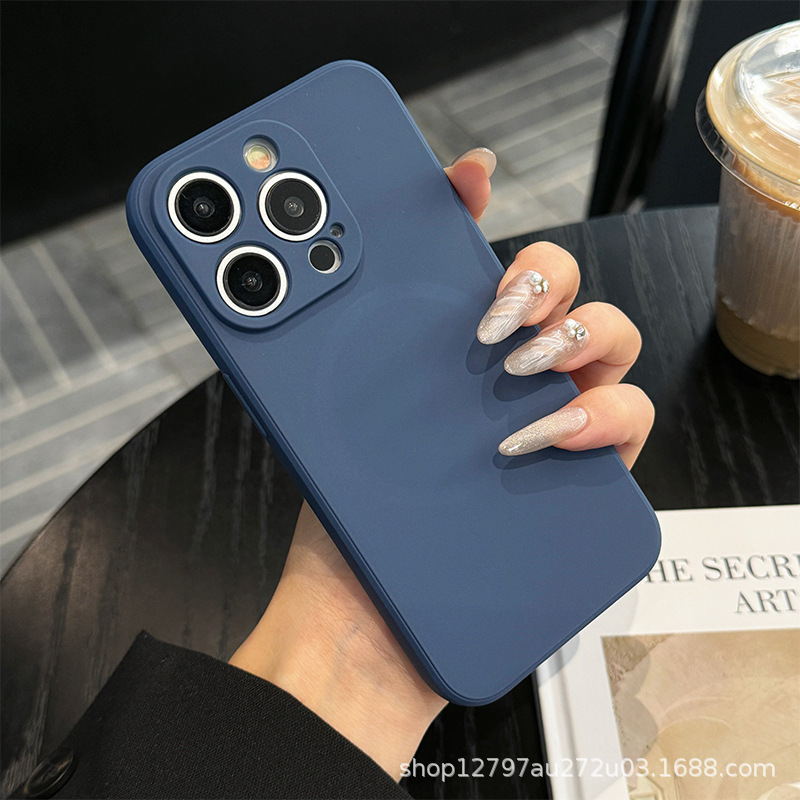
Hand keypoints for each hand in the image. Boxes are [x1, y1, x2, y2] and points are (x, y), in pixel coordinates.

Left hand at [229, 148, 652, 778]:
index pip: (472, 263)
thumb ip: (317, 354)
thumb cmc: (339, 528)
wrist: (361, 633)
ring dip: (575, 339)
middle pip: (560, 289)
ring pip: (610, 343)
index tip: (465, 177)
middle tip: (492, 315)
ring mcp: (551, 428)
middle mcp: (504, 383)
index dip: (475, 209)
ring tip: (515, 377)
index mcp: (445, 359)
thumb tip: (282, 281)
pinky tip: (544, 438)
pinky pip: (628, 425)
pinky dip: (599, 418)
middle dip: (540, 278)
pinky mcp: (583, 485)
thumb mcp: (317, 427)